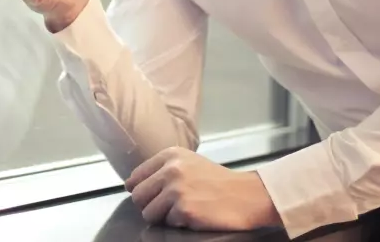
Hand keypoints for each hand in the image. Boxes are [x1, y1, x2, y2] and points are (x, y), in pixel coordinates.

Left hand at [125, 147, 281, 231]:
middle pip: (138, 197)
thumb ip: (162, 170)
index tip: (151, 196)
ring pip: (149, 213)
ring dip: (164, 217)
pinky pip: (168, 223)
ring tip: (183, 210)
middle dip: (149, 206)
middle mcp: (170, 169)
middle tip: (167, 208)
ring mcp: (177, 190)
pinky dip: (179, 223)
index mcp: (169, 155)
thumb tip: (133, 185)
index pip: (136, 177)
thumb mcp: (188, 163)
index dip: (141, 191)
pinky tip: (195, 215)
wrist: (246, 195)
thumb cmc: (217, 181)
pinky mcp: (185, 210)